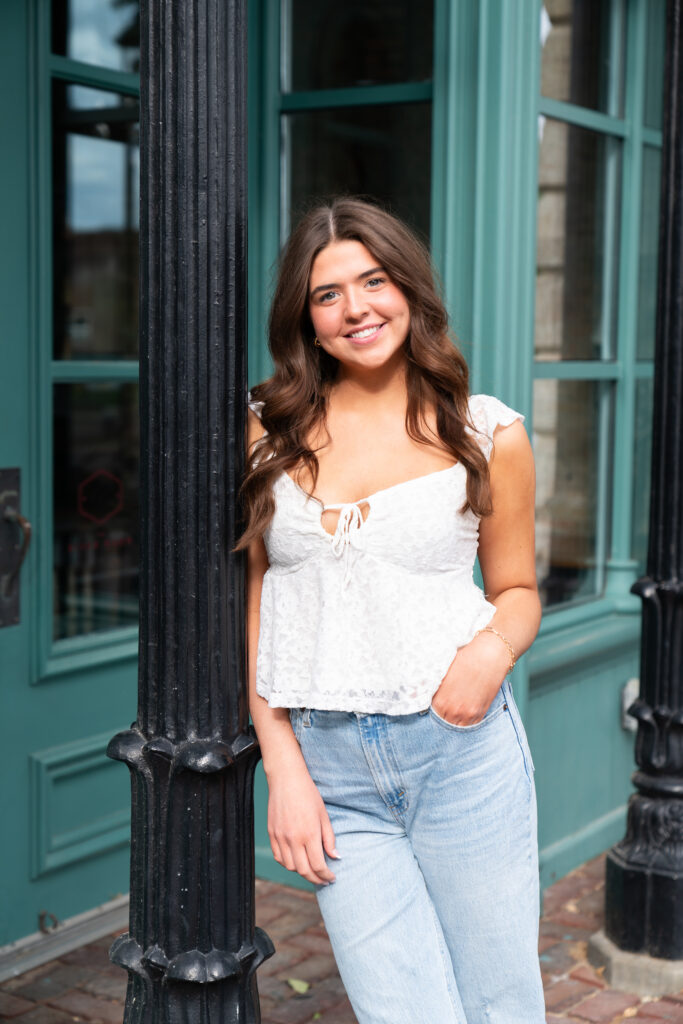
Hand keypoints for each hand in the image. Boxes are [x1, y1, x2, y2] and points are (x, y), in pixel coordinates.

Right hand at [267, 760, 339, 884]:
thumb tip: (335, 857)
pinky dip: (287, 863)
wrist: (286, 779)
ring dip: (301, 872)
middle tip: (324, 880)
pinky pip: (278, 857)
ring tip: (311, 869)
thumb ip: (329, 838)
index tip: (332, 878)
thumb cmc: (308, 794)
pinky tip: (296, 861)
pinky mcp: (271, 834)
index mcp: (309, 834)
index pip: (318, 865)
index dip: (326, 876)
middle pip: (304, 870)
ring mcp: (280, 837)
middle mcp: (293, 839)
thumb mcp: (324, 814)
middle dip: (316, 879)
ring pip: (290, 866)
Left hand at [431, 630, 509, 725]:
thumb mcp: (444, 672)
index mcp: (441, 700)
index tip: (435, 707)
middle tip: (445, 710)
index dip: (433, 710)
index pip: (431, 715)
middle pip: (443, 723)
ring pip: (457, 728)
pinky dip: (466, 721)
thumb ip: (437, 687)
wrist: (489, 656)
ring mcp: (468, 714)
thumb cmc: (466, 659)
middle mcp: (453, 710)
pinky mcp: (481, 713)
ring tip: (455, 712)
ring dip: (454, 722)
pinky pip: (471, 726)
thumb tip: (429, 692)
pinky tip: (465, 713)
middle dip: (443, 717)